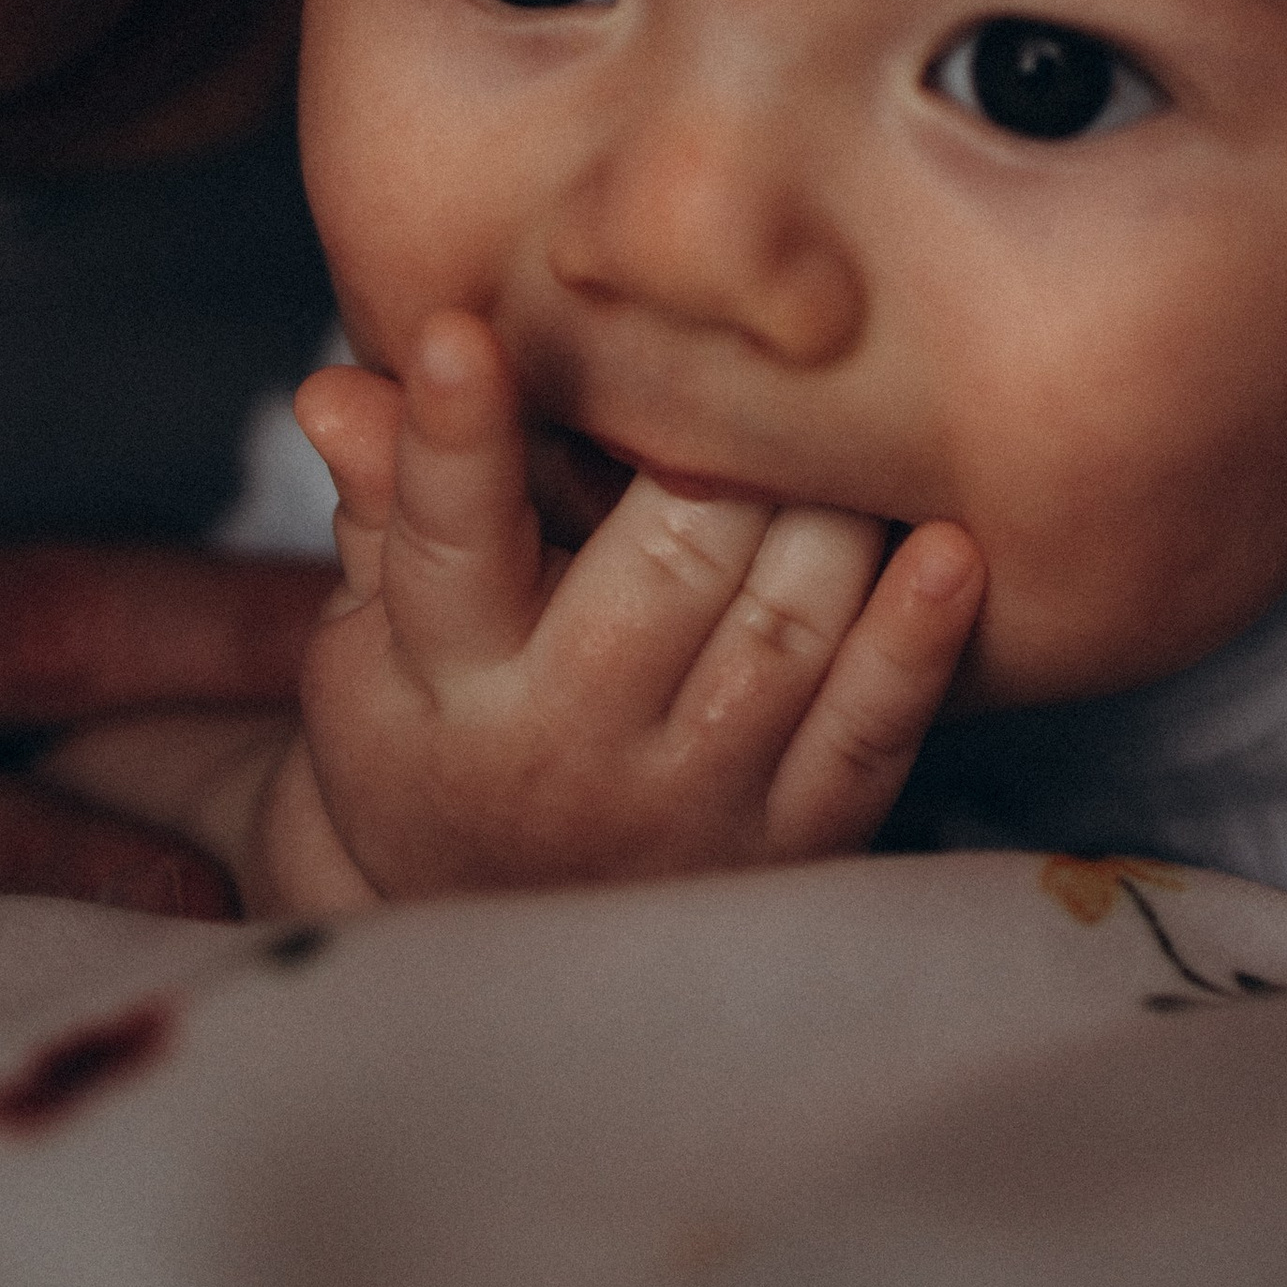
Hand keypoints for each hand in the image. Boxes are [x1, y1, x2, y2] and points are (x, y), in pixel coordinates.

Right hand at [285, 313, 985, 897]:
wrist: (495, 949)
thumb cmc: (438, 737)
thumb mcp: (373, 638)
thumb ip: (385, 503)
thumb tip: (335, 390)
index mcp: (443, 676)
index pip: (444, 539)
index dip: (451, 439)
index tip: (461, 337)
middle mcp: (569, 741)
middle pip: (662, 565)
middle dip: (713, 448)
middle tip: (751, 357)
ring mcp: (692, 800)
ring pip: (785, 628)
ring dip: (829, 514)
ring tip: (855, 423)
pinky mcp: (793, 844)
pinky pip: (871, 731)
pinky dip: (916, 639)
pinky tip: (951, 551)